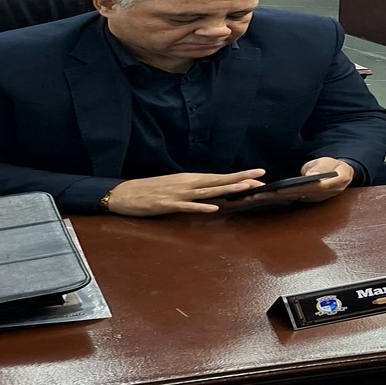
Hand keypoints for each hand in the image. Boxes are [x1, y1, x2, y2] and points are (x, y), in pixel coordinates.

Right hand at [107, 168, 265, 214]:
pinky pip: (187, 207)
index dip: (240, 177)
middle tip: (261, 178)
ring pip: (207, 192)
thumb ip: (196, 189)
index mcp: (190, 179)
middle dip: (240, 179)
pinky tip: (214, 208)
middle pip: (218, 181)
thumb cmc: (151, 190)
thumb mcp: (176, 186)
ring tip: (244, 188)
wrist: (124, 193)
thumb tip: (215, 192)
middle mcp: (187, 183)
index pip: (220, 177)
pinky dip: (201, 207)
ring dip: (226, 190)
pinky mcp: (167, 205)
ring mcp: (178, 194)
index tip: (259, 176)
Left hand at [228, 159, 355, 206]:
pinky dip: (273, 198)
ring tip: (250, 197)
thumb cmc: (334, 166)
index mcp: (326, 187)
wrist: (341, 174)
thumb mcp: (329, 164)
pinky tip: (259, 197)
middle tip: (253, 196)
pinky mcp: (303, 199)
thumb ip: (320, 168)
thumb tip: (311, 174)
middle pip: (292, 197)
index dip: (291, 190)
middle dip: (272, 197)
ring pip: (286, 199)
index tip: (276, 190)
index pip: (306, 189)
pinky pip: (286, 199)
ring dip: (269, 199)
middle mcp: (316, 197)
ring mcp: (309, 199)